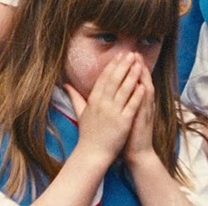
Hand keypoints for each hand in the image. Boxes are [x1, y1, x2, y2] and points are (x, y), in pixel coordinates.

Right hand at [65, 53, 144, 168]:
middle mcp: (102, 104)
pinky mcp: (123, 122)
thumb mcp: (80, 112)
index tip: (119, 56)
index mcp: (93, 100)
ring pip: (124, 90)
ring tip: (139, 64)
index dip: (112, 66)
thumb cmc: (88, 133)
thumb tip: (65, 84)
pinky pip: (131, 105)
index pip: (104, 78)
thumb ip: (74, 96)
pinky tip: (142, 85)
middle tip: (130, 54)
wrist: (93, 153)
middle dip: (123, 66)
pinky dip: (137, 95)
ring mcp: (113, 112)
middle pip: (114, 80)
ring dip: (132, 76)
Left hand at [122, 58, 158, 166]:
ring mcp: (144, 112)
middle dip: (136, 67)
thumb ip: (116, 101)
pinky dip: (144, 97)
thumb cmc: (127, 134)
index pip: (131, 81)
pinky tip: (142, 86)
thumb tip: (108, 91)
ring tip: (139, 63)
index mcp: (133, 102)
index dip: (126, 68)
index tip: (122, 54)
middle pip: (140, 82)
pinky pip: (145, 107)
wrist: (137, 153)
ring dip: (143, 77)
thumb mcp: (121, 114)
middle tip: (132, 52)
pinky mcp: (144, 121)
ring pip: (145, 91)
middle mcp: (141, 105)